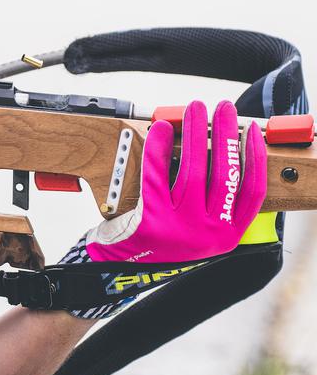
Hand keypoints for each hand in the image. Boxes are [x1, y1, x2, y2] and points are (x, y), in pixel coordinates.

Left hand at [86, 100, 266, 262]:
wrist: (120, 264)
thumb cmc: (161, 240)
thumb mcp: (199, 229)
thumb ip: (216, 202)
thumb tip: (224, 148)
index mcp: (227, 235)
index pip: (252, 192)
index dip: (255, 158)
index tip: (251, 132)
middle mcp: (208, 234)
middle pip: (224, 175)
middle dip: (225, 136)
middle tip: (223, 109)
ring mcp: (181, 228)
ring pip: (194, 172)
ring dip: (195, 134)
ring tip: (194, 110)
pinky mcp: (152, 221)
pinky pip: (157, 175)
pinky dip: (159, 148)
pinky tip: (162, 130)